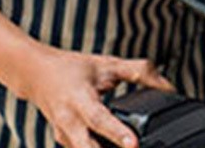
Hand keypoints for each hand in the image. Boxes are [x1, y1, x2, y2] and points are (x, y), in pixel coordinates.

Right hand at [12, 46, 174, 147]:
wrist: (36, 75)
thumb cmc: (72, 69)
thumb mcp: (106, 64)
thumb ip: (139, 72)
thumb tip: (169, 87)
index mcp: (79, 99)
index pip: (100, 118)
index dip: (117, 133)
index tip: (133, 145)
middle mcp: (69, 122)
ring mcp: (65, 136)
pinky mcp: (65, 143)